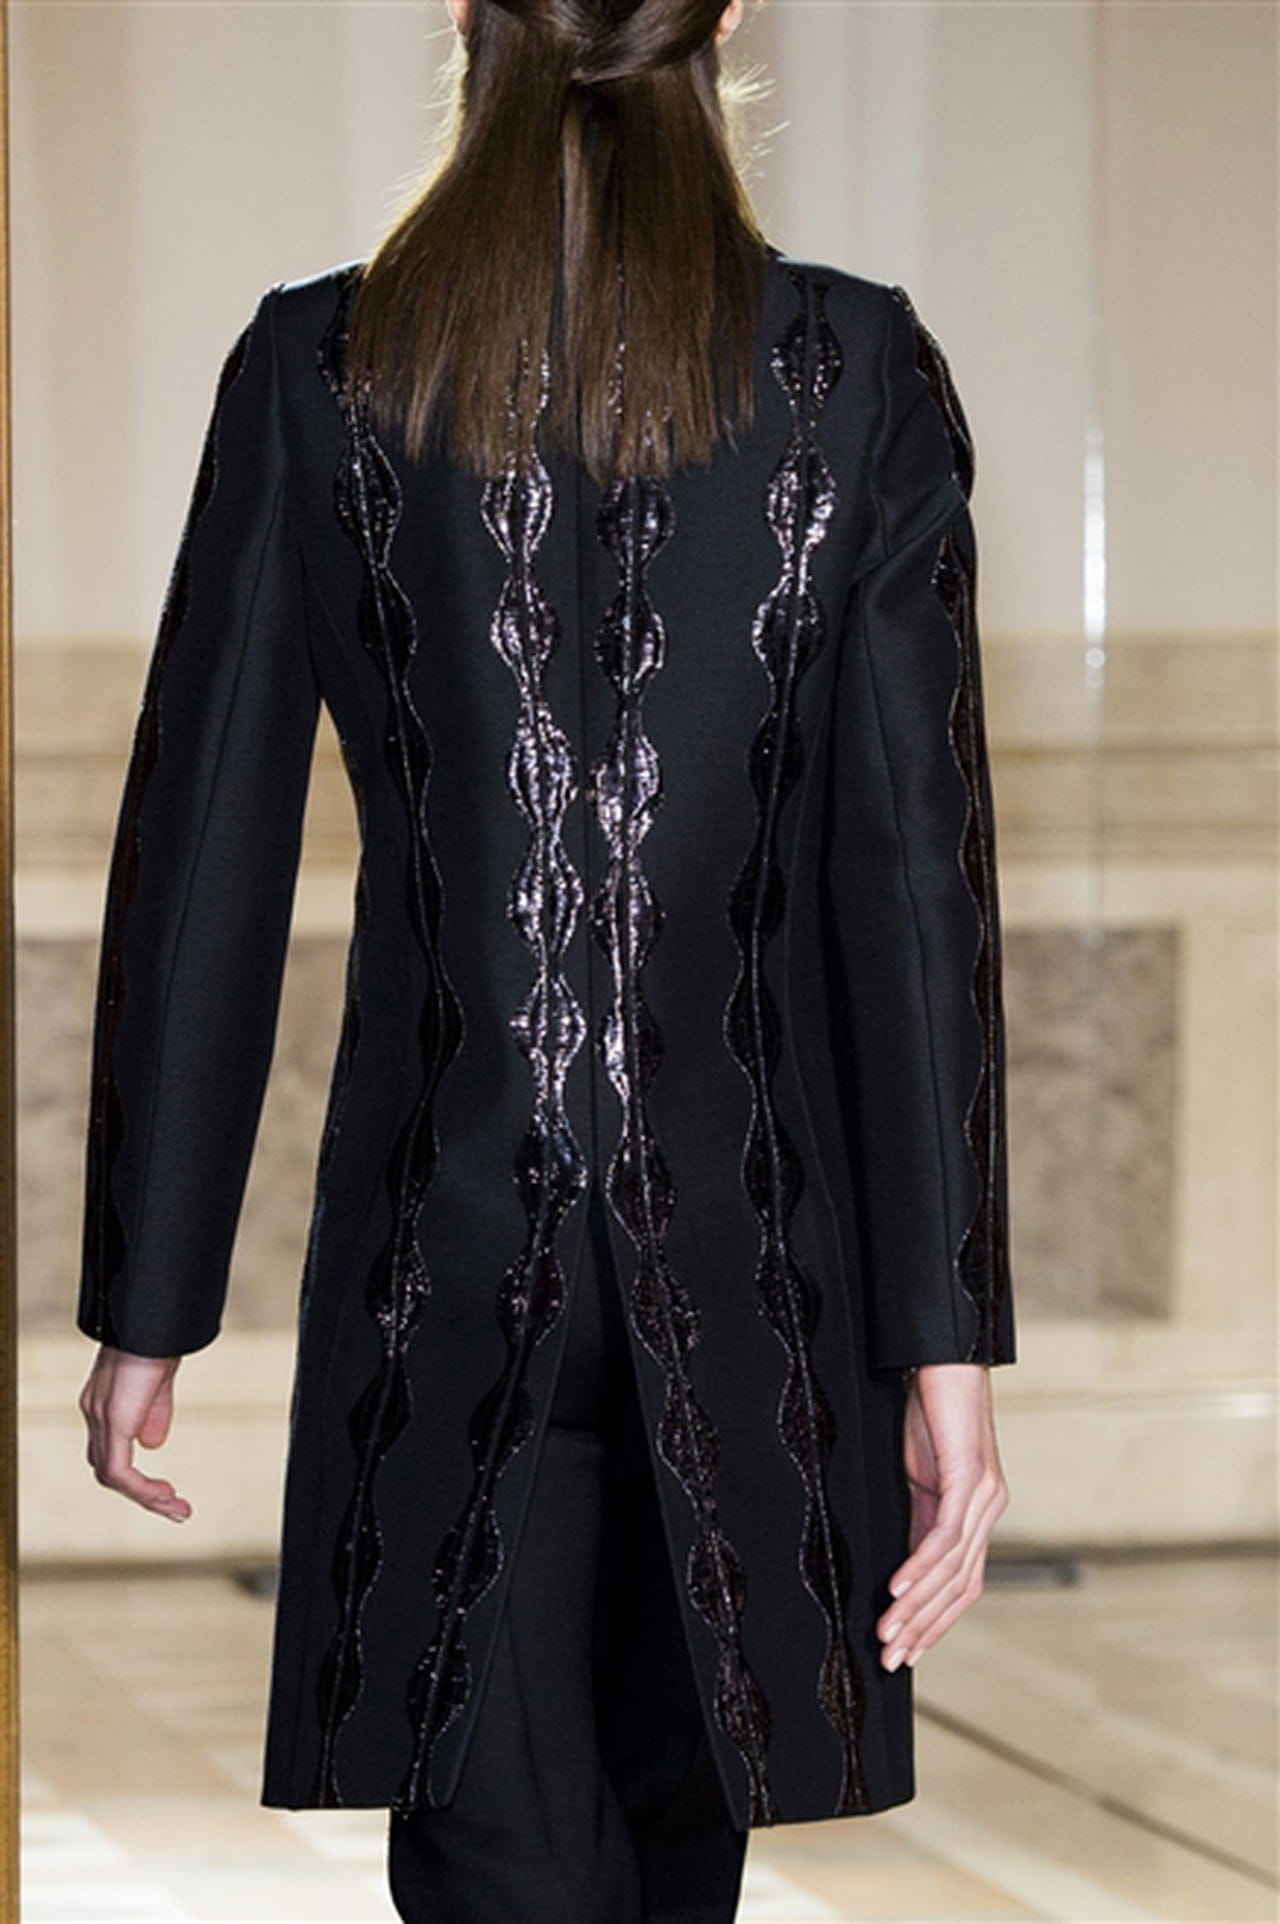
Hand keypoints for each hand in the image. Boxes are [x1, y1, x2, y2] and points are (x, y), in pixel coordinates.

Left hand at [78, 1345, 191, 1521]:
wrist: (152, 1320)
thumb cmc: (157, 1339)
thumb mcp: (159, 1381)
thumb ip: (154, 1412)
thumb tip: (153, 1443)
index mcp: (103, 1402)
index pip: (109, 1450)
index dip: (134, 1474)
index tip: (166, 1489)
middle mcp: (95, 1412)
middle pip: (106, 1468)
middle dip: (141, 1493)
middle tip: (174, 1508)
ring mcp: (100, 1417)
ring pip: (110, 1476)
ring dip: (145, 1497)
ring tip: (175, 1507)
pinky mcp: (114, 1421)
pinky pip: (119, 1472)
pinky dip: (141, 1488)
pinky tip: (164, 1494)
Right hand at [877, 1362, 1008, 1669]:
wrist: (946, 1355)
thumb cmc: (931, 1404)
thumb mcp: (920, 1468)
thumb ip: (920, 1511)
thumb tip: (904, 1557)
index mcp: (977, 1509)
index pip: (963, 1582)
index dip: (936, 1620)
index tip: (908, 1650)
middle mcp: (988, 1508)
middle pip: (962, 1587)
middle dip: (926, 1628)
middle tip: (893, 1659)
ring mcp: (983, 1495)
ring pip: (952, 1570)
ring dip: (917, 1607)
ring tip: (886, 1633)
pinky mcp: (967, 1478)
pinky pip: (942, 1536)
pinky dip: (918, 1568)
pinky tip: (896, 1589)